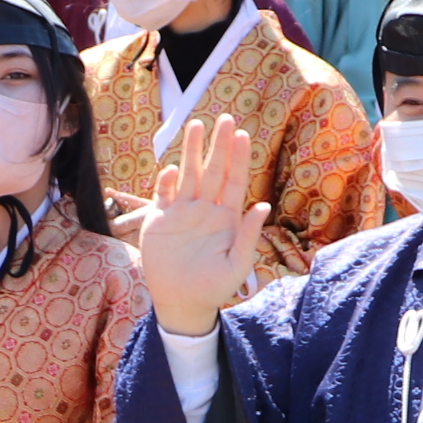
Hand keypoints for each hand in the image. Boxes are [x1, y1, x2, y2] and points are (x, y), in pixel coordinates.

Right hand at [135, 116, 267, 337]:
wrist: (181, 303)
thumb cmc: (214, 288)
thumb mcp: (237, 265)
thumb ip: (248, 236)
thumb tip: (263, 205)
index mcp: (227, 218)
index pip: (235, 182)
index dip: (239, 159)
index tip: (243, 135)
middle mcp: (206, 209)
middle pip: (213, 170)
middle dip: (219, 145)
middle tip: (225, 118)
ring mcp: (182, 212)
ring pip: (188, 175)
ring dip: (192, 151)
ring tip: (196, 125)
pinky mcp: (160, 220)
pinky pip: (163, 195)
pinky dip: (166, 182)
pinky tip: (171, 170)